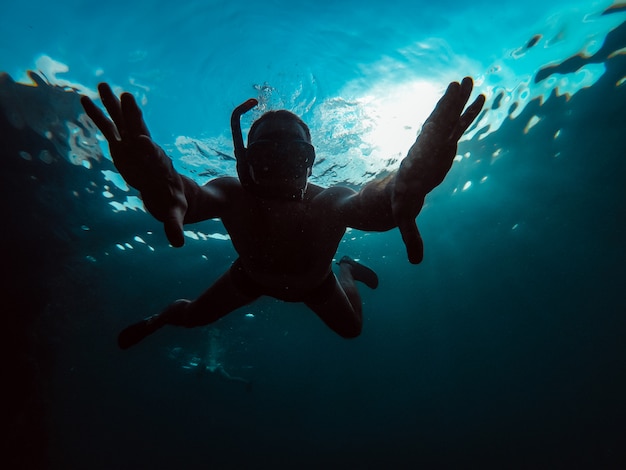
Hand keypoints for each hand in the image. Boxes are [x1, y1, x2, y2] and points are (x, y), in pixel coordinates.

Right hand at [81, 84, 187, 246]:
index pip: (155, 156)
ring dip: (113, 106)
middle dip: (134, 117)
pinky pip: (110, 128)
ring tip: (102, 85)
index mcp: (160, 167)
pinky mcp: (123, 146)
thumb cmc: (175, 203)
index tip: (142, 140)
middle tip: (126, 98)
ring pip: (123, 124)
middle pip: (140, 132)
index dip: (149, 149)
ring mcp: (134, 146)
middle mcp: (147, 152)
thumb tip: (178, 243)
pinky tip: (85, 99)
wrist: (175, 191)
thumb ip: (175, 225)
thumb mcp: (176, 214)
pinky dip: (99, 115)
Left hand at [392, 77, 484, 263]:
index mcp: (417, 164)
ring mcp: (434, 142)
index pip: (426, 147)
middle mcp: (425, 149)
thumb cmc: (398, 202)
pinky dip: (467, 111)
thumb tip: (415, 261)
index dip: (433, 134)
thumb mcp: (403, 218)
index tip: (438, 119)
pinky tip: (479, 96)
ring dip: (457, 101)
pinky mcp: (443, 141)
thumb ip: (411, 236)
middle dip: (446, 107)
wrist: (394, 188)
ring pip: (446, 118)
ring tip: (468, 79)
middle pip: (436, 125)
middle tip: (456, 85)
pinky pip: (456, 123)